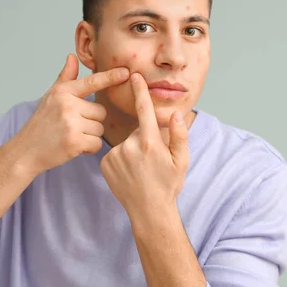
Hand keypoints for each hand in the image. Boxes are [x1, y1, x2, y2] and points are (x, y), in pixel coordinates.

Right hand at [15, 53, 129, 175]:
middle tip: (74, 127)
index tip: (126, 72)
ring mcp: (70, 123)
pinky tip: (75, 147)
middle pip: (101, 112)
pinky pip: (97, 143)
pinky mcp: (74, 141)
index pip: (92, 82)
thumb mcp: (51, 96)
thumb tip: (72, 56)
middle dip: (92, 121)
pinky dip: (89, 149)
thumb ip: (65, 77)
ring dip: (91, 136)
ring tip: (72, 136)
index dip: (110, 77)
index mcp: (63, 92)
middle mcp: (67, 104)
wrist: (26, 150)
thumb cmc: (41, 123)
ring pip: (100, 128)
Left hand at [99, 72, 189, 219]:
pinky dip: (121, 159)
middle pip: (138, 131)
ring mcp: (115, 154)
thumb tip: (177, 114)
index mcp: (150, 142)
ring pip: (126, 142)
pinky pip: (114, 153)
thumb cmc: (168, 185)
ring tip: (140, 169)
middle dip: (145, 139)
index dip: (140, 91)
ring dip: (132, 150)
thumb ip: (179, 135)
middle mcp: (130, 145)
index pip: (144, 109)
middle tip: (152, 161)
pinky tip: (129, 173)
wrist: (148, 210)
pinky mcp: (104, 163)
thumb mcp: (182, 161)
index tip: (134, 75)